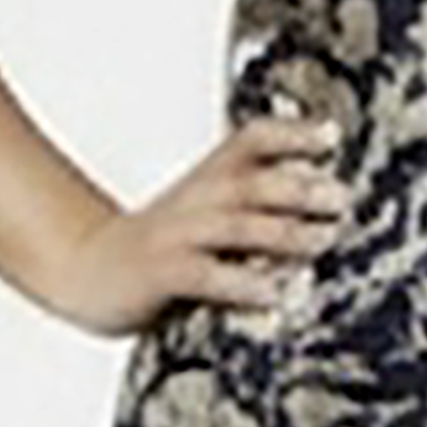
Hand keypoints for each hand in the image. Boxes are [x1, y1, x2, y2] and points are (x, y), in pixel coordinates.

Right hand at [36, 110, 350, 337]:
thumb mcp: (208, 217)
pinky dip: (243, 283)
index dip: (291, 134)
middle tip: (340, 198)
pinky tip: (273, 293)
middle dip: (298, 188)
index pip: (251, 141)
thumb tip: (324, 216)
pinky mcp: (161, 273)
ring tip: (321, 240)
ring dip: (282, 233)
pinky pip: (206, 275)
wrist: (86, 270)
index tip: (332, 136)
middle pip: (250, 182)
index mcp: (210, 178)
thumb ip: (258, 213)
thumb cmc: (162, 248)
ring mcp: (177, 235)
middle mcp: (196, 199)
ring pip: (234, 226)